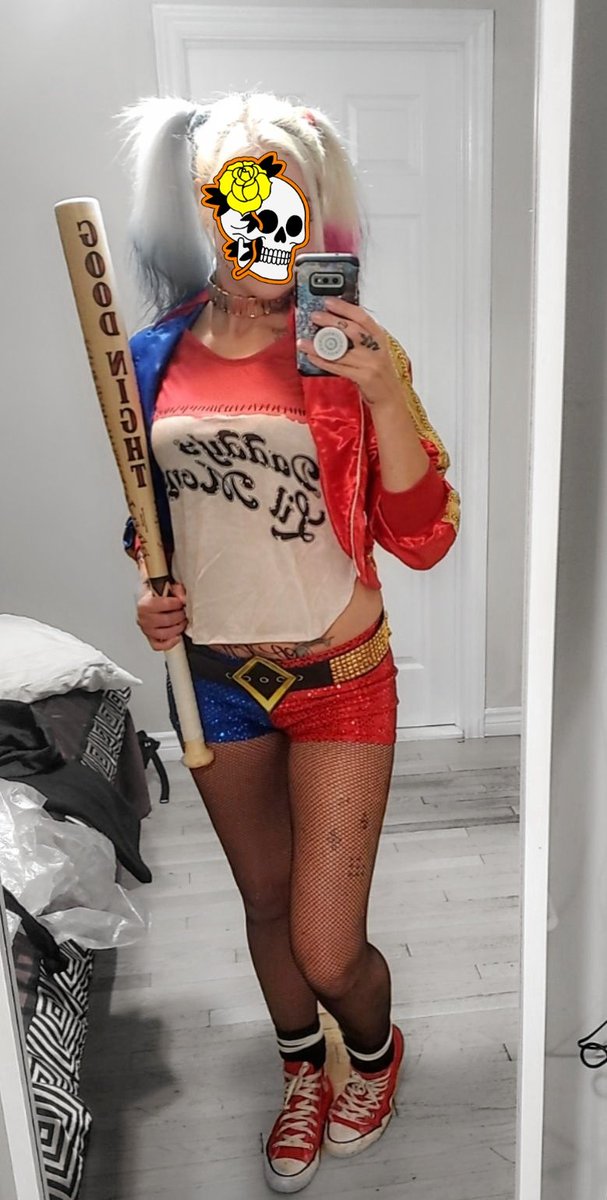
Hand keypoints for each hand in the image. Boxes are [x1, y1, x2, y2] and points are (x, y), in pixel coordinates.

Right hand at [136, 580, 187, 651]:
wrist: (150, 596)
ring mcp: (146, 629)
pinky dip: (169, 643)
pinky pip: (158, 646)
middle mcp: (143, 617)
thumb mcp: (167, 585)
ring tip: (182, 621)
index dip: (174, 603)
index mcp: (144, 603)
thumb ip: (176, 589)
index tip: (180, 601)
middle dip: (178, 616)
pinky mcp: (150, 637)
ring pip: (163, 634)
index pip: (159, 605)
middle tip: (183, 611)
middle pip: (164, 621)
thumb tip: (183, 598)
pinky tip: (176, 636)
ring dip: (177, 628)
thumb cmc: (158, 591)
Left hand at [296, 296, 402, 410]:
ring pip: (341, 350)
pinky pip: (338, 367)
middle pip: (351, 330)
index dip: (344, 308)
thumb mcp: (377, 350)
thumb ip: (363, 338)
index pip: (362, 317)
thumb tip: (338, 325)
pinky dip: (322, 361)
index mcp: (380, 338)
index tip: (329, 302)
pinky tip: (311, 356)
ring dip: (319, 344)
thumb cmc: (382, 373)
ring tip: (304, 341)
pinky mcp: (363, 377)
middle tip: (315, 316)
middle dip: (330, 321)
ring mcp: (370, 363)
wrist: (390, 397)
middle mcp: (376, 348)